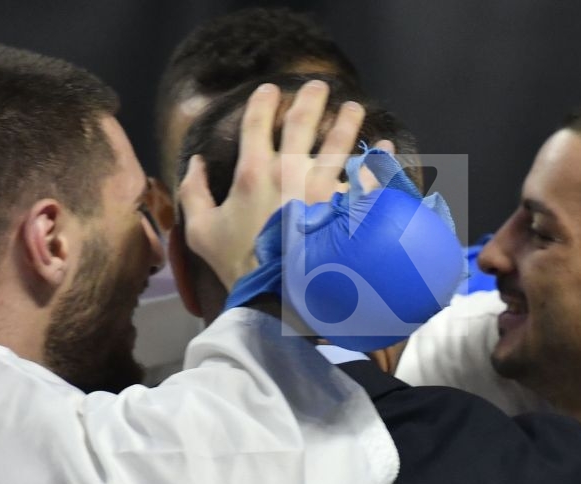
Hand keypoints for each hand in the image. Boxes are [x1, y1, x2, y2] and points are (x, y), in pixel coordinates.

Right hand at [179, 80, 364, 288]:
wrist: (279, 299)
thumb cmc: (239, 266)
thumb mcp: (201, 232)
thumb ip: (194, 192)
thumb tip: (195, 163)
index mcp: (253, 173)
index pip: (257, 122)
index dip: (262, 101)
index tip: (270, 91)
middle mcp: (290, 172)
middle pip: (303, 122)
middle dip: (311, 98)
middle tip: (319, 87)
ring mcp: (323, 189)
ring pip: (340, 143)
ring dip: (348, 121)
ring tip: (355, 109)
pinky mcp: (348, 210)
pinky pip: (369, 178)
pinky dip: (380, 161)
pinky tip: (386, 150)